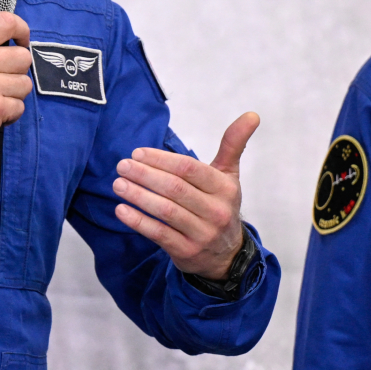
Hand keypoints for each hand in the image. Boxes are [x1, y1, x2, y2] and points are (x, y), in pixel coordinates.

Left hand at [112, 111, 258, 279]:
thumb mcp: (229, 176)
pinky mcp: (187, 252)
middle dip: (145, 175)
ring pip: (166, 211)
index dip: (161, 159)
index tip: (137, 153)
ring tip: (118, 184)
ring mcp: (202, 234)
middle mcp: (216, 211)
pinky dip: (139, 222)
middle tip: (122, 166)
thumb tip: (252, 114)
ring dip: (138, 196)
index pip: (189, 169)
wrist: (227, 255)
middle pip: (175, 189)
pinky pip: (159, 234)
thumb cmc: (220, 205)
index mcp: (224, 188)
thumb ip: (233, 144)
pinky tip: (121, 210)